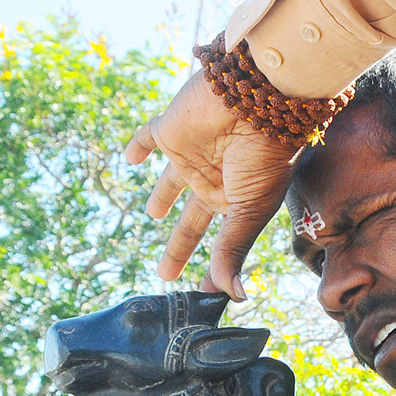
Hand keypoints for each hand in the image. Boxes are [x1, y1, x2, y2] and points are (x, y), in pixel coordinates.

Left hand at [125, 68, 294, 299]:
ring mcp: (192, 156)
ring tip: (151, 214)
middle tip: (166, 274)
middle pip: (192, 221)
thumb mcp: (249, 209)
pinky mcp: (170, 130)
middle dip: (181, 246)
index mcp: (238, 201)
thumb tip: (235, 298)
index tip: (204, 294)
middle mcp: (215, 181)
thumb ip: (233, 249)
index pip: (221, 242)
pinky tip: (129, 158)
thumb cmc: (265, 155)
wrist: (257, 97)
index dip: (213, 268)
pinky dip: (138, 146)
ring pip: (171, 183)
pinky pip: (148, 137)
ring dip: (161, 197)